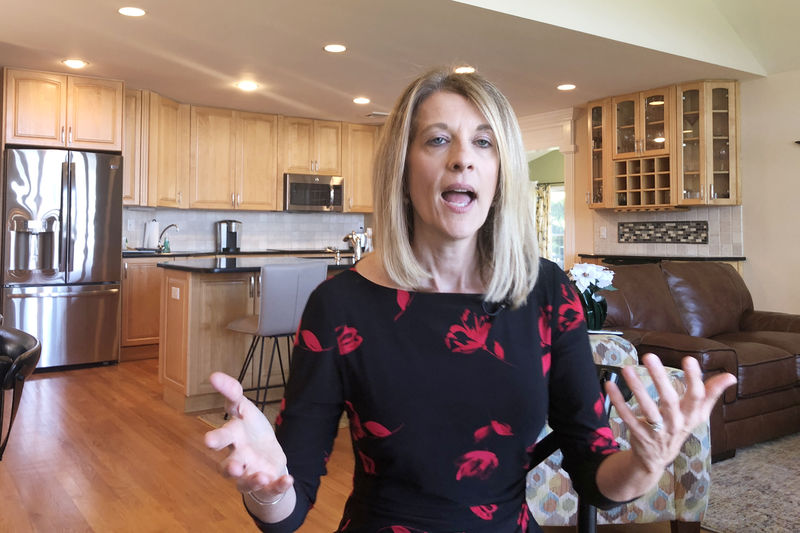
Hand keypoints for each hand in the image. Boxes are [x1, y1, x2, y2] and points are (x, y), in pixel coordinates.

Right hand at [204, 372, 292, 501]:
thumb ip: (232, 393)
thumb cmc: (252, 432)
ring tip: (261, 476)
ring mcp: (251, 473)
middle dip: (228, 467)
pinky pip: (272, 487)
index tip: (208, 441)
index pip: (223, 437)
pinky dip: (279, 485)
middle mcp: (237, 459)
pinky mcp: (267, 483)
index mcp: (233, 438)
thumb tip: (213, 375)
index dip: (216, 439)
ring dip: (252, 480)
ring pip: (246, 482)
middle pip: (228, 467)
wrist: (267, 458)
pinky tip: (288, 479)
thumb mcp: (246, 409)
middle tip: (235, 468)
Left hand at [604, 353, 735, 473]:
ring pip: (647, 409)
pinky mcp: (640, 435)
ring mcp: (657, 431)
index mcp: (691, 415)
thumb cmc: (679, 427)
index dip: (694, 379)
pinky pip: (628, 417)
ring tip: (627, 369)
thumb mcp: (697, 414)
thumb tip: (730, 376)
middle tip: (650, 356)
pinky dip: (619, 401)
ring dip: (636, 388)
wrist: (657, 459)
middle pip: (669, 400)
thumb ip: (711, 393)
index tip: (689, 359)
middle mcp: (676, 424)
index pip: (697, 396)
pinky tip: (609, 385)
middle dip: (660, 378)